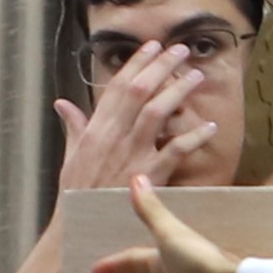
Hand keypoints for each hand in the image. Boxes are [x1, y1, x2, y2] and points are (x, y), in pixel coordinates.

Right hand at [56, 33, 219, 196]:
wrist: (80, 226)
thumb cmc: (76, 193)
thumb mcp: (71, 156)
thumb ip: (74, 127)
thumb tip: (63, 104)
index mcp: (96, 129)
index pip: (117, 87)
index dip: (136, 64)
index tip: (152, 46)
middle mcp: (113, 136)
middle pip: (139, 91)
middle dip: (160, 66)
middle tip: (180, 50)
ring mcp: (131, 154)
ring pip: (156, 113)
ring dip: (177, 91)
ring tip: (195, 76)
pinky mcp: (148, 176)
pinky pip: (174, 151)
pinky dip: (193, 137)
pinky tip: (210, 127)